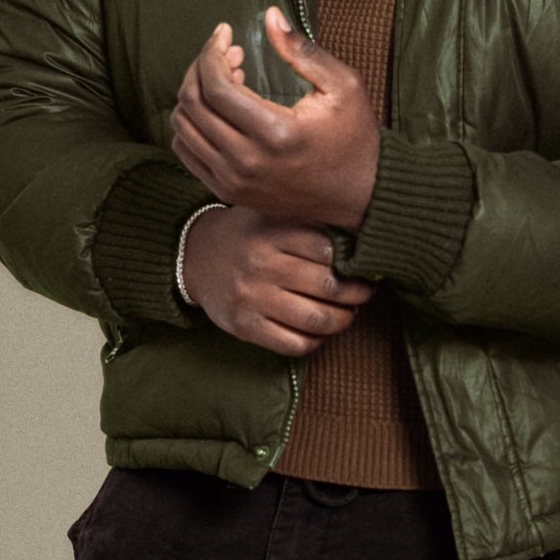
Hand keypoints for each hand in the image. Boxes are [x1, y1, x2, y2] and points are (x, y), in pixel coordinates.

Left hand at [170, 10, 381, 228]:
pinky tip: (218, 109)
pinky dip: (192, 124)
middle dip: (201, 67)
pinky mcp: (228, 192)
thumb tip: (269, 16)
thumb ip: (302, 51)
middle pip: (193, 104)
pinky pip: (186, 152)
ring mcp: (234, 181)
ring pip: (183, 128)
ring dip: (195, 94)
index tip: (224, 32)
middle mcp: (248, 162)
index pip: (215, 87)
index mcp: (276, 134)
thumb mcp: (342, 87)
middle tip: (228, 52)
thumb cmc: (354, 138)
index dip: (211, 51)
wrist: (358, 197)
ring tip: (226, 80)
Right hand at [180, 206, 374, 356]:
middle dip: (357, 294)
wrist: (196, 256)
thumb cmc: (248, 235)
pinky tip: (318, 331)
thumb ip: (309, 224)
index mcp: (271, 232)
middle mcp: (261, 264)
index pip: (329, 250)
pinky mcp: (244, 326)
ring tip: (346, 313)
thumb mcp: (272, 215)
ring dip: (342, 320)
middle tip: (364, 293)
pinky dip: (316, 341)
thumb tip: (362, 242)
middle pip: (329, 286)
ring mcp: (251, 298)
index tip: (363, 266)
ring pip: (317, 320)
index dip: (354, 262)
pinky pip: (294, 344)